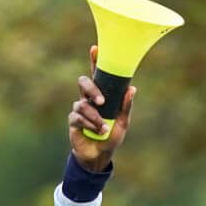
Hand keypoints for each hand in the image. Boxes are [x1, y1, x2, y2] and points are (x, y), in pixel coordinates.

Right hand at [70, 48, 135, 172]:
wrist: (99, 156)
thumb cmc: (111, 137)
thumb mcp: (123, 122)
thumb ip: (126, 106)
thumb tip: (132, 88)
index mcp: (101, 95)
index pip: (97, 75)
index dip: (94, 61)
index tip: (95, 49)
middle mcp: (88, 99)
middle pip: (83, 83)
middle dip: (91, 90)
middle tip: (101, 102)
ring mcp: (79, 110)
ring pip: (81, 104)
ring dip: (94, 116)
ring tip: (104, 127)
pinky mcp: (74, 122)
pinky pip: (78, 117)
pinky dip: (90, 124)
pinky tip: (98, 131)